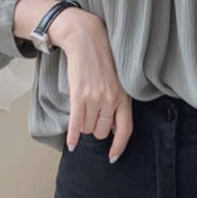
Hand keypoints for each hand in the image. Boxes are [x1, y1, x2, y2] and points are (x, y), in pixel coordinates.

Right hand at [50, 8, 132, 162]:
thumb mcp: (119, 82)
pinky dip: (73, 136)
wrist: (86, 39)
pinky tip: (71, 144)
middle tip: (92, 117)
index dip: (119, 147)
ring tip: (83, 111)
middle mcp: (110, 100)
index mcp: (124, 97)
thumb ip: (119, 103)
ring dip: (84, 126)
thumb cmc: (103, 60)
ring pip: (88, 128)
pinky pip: (76, 124)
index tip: (113, 157)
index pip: (125, 130)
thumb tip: (115, 128)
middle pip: (102, 132)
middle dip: (96, 129)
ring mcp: (94, 98)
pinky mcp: (78, 95)